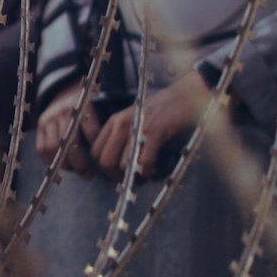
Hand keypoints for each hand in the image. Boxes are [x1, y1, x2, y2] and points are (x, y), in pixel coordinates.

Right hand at [35, 81, 99, 172]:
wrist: (64, 91)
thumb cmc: (83, 108)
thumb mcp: (94, 110)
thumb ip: (98, 127)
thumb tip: (105, 153)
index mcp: (82, 106)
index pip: (91, 130)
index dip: (95, 148)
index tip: (99, 160)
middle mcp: (64, 111)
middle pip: (70, 142)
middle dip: (79, 163)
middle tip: (87, 174)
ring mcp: (50, 117)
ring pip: (53, 147)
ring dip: (63, 163)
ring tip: (73, 170)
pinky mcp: (40, 124)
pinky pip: (41, 148)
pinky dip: (49, 160)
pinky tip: (59, 165)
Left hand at [89, 71, 209, 180]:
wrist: (181, 98)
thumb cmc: (157, 112)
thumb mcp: (132, 120)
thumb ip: (120, 137)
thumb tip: (113, 164)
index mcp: (114, 122)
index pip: (95, 151)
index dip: (103, 167)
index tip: (115, 173)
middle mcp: (121, 124)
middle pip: (105, 161)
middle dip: (115, 175)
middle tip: (128, 178)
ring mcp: (137, 128)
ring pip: (123, 164)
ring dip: (134, 175)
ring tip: (143, 173)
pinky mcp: (154, 132)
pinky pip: (144, 161)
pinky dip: (148, 171)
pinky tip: (153, 169)